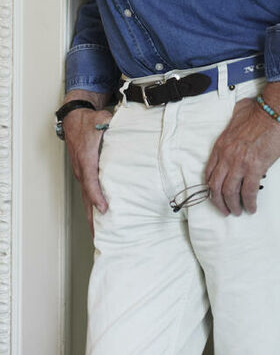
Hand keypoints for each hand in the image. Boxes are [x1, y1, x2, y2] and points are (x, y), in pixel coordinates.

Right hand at [63, 106, 112, 234]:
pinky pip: (87, 191)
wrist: (74, 119)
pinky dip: (91, 205)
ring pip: (86, 197)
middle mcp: (82, 169)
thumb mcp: (103, 120)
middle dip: (92, 216)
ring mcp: (81, 172)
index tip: (104, 209)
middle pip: (87, 196)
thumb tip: (130, 129)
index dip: (97, 196)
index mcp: (87, 158)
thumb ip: (115, 126)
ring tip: (98, 233)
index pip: (91, 181)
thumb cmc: (89, 121)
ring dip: (91, 215)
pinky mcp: (83, 172)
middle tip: (99, 235)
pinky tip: (97, 216)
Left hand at [205, 97, 279, 216]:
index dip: (211, 187)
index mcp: (221, 145)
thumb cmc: (259, 110)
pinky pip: (248, 191)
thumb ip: (234, 122)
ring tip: (239, 211)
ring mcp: (239, 162)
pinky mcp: (255, 167)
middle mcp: (226, 156)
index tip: (215, 194)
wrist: (274, 111)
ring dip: (233, 205)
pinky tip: (252, 207)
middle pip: (216, 186)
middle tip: (225, 209)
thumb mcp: (237, 114)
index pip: (209, 171)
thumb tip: (238, 120)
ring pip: (229, 192)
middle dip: (219, 202)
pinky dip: (249, 202)